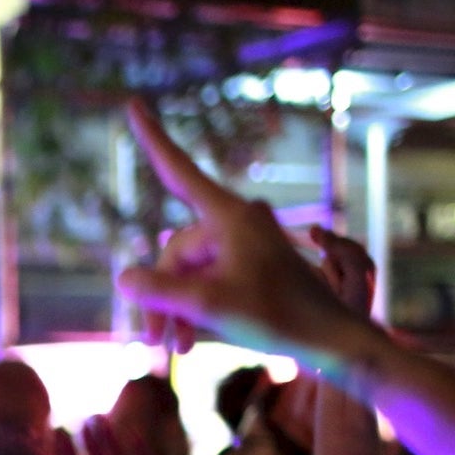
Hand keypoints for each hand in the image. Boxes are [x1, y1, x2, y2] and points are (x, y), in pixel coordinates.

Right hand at [117, 100, 366, 371]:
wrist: (330, 340)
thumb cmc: (277, 317)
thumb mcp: (207, 305)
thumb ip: (159, 290)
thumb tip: (123, 279)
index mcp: (229, 216)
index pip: (179, 171)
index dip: (153, 140)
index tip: (133, 105)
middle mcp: (235, 223)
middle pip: (176, 252)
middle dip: (161, 296)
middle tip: (154, 342)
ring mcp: (243, 244)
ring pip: (189, 272)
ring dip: (177, 309)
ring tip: (173, 349)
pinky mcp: (250, 267)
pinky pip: (207, 280)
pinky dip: (195, 309)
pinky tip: (190, 340)